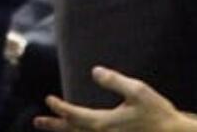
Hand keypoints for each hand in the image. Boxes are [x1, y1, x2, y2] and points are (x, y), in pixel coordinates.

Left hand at [37, 66, 181, 131]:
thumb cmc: (158, 113)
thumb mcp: (137, 91)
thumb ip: (115, 80)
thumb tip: (94, 71)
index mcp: (106, 124)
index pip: (77, 116)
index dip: (61, 109)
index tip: (49, 100)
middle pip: (75, 131)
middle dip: (56, 125)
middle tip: (37, 121)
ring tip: (51, 126)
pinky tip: (78, 131)